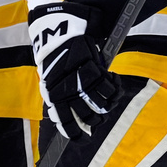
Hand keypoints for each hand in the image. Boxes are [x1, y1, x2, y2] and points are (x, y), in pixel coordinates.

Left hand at [29, 1, 121, 138]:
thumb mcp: (52, 80)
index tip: (86, 136)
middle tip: (100, 109)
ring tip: (108, 92)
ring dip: (109, 101)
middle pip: (89, 117)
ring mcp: (79, 79)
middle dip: (97, 117)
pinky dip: (114, 85)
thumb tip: (68, 126)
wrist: (57, 30)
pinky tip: (113, 79)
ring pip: (102, 103)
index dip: (77, 134)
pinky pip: (109, 86)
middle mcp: (65, 90)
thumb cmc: (56, 59)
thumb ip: (59, 102)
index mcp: (52, 96)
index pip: (66, 124)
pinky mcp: (91, 66)